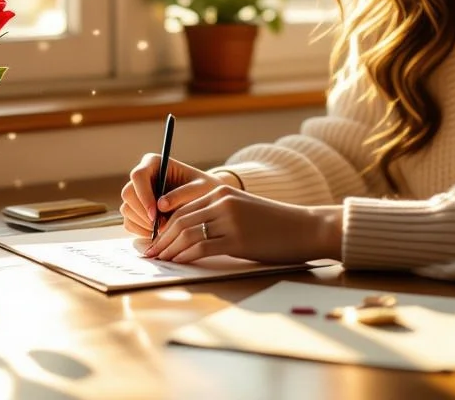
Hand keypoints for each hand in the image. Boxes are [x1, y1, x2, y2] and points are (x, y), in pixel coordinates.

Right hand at [119, 155, 233, 236]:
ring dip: (143, 224)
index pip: (138, 176)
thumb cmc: (204, 189)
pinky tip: (159, 233)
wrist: (205, 200)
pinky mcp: (135, 210)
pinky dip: (141, 231)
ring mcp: (136, 193)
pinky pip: (129, 222)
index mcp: (153, 163)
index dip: (144, 195)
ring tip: (165, 229)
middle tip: (162, 227)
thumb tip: (160, 206)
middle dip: (143, 213)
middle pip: (128, 194)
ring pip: (127, 209)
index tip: (155, 214)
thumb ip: (182, 194)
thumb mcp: (199, 189)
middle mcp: (141, 176)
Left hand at [143, 184, 341, 264]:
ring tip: (160, 261)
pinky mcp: (237, 238)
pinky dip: (185, 257)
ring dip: (169, 249)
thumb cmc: (274, 224)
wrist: (305, 227)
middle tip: (149, 253)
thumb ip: (217, 216)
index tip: (153, 239)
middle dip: (161, 239)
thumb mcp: (242, 211)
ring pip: (187, 234)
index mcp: (220, 191)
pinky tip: (178, 264)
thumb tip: (188, 236)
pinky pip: (202, 248)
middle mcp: (222, 201)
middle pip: (180, 220)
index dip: (163, 225)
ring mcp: (229, 219)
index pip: (182, 208)